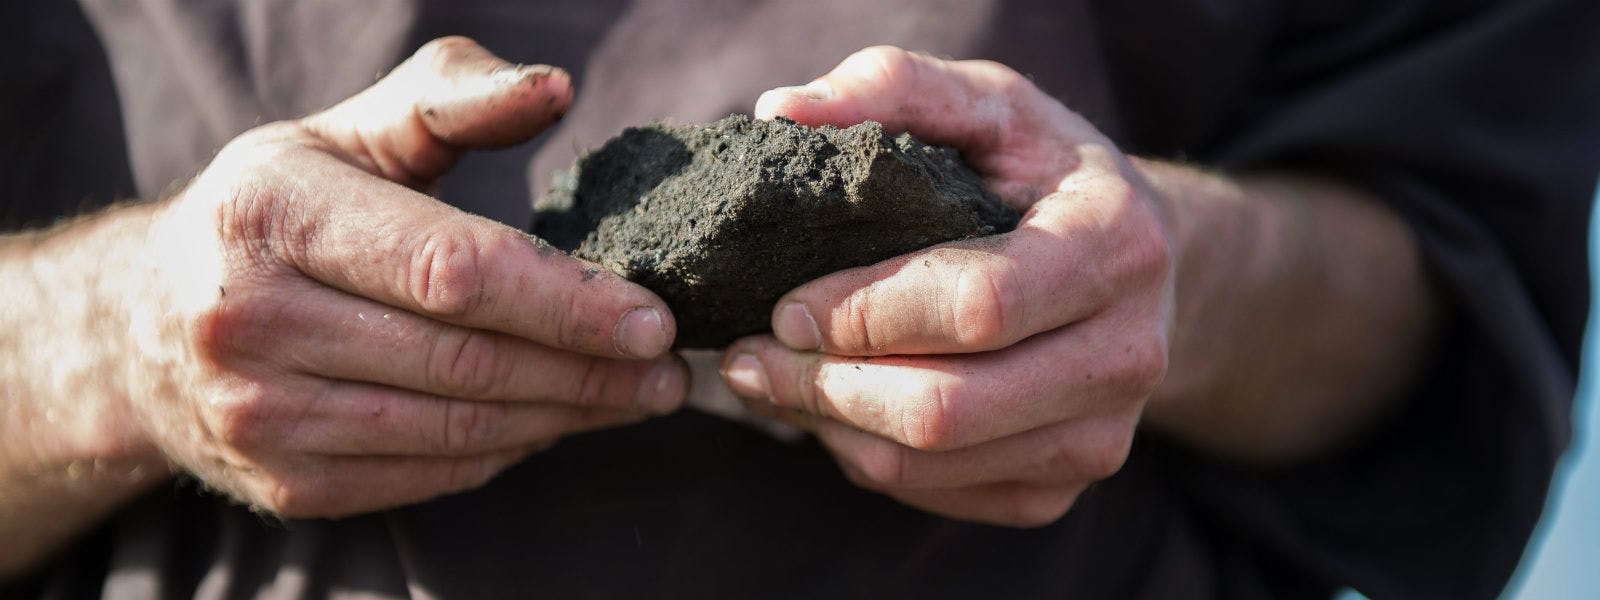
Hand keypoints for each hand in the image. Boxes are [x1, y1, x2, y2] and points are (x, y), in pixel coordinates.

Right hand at [122, 37, 685, 517]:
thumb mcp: (348, 133)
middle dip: (590, 370)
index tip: (654, 316)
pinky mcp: (283, 485)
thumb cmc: (277, 209)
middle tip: (670, 369)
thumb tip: (554, 88)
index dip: (566, 301)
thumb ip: (451, 101)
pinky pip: (430, 476)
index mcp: (274, 215)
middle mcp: (250, 321)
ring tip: (639, 397)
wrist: (146, 322)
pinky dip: (509, 451)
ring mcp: (260, 416)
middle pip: (466, 361)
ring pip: (456, 431)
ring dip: (566, 418)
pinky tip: (557, 421)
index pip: (452, 270)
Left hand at [721, 47, 1172, 526]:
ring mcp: (1101, 437)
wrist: (1138, 264)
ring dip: (828, 427)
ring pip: (930, 463)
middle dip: (822, 384)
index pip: (977, 306)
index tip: (785, 303)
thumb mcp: (989, 104)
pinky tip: (834, 408)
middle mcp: (1126, 355)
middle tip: (749, 357)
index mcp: (1116, 247)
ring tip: (773, 380)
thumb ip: (893, 86)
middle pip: (946, 407)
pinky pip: (936, 495)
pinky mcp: (1063, 490)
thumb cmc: (1043, 175)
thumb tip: (783, 111)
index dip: (864, 313)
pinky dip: (864, 457)